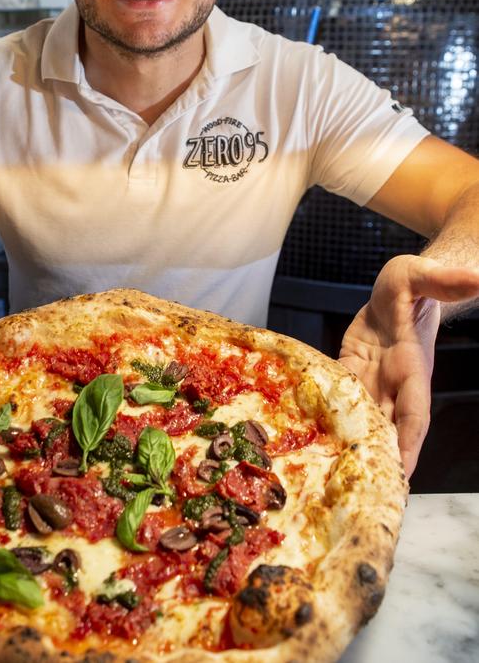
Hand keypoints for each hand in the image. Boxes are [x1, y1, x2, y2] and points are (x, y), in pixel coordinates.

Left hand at [338, 254, 478, 477]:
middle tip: (360, 495)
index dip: (408, 443)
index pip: (413, 413)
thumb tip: (478, 278)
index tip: (402, 474)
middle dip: (377, 461)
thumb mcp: (419, 276)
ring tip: (331, 482)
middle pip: (386, 430)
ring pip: (361, 422)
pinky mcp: (351, 374)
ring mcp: (372, 382)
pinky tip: (309, 440)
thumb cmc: (413, 283)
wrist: (399, 289)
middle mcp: (393, 384)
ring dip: (350, 448)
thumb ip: (442, 281)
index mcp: (412, 367)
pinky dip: (327, 420)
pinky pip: (338, 400)